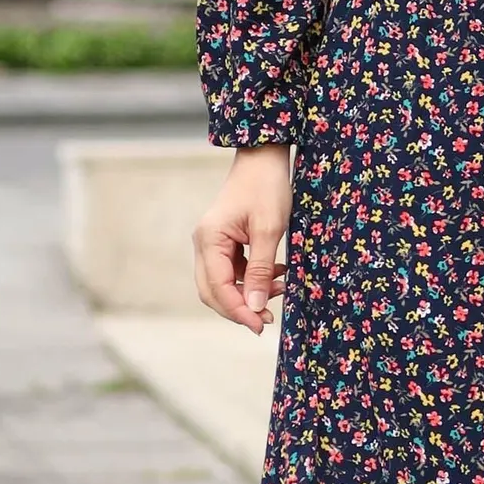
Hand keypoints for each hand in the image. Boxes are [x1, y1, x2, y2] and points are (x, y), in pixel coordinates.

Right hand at [193, 144, 291, 333]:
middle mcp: (204, 243)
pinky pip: (232, 271)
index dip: (238, 311)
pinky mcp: (224, 242)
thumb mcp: (269, 230)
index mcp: (209, 240)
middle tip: (267, 319)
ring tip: (279, 290)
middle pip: (212, 291)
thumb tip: (253, 306)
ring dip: (247, 293)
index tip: (261, 325)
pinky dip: (251, 279)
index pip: (218, 288)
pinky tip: (276, 275)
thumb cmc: (267, 187)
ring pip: (222, 283)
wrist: (264, 158)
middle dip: (239, 308)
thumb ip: (260, 270)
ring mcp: (212, 243)